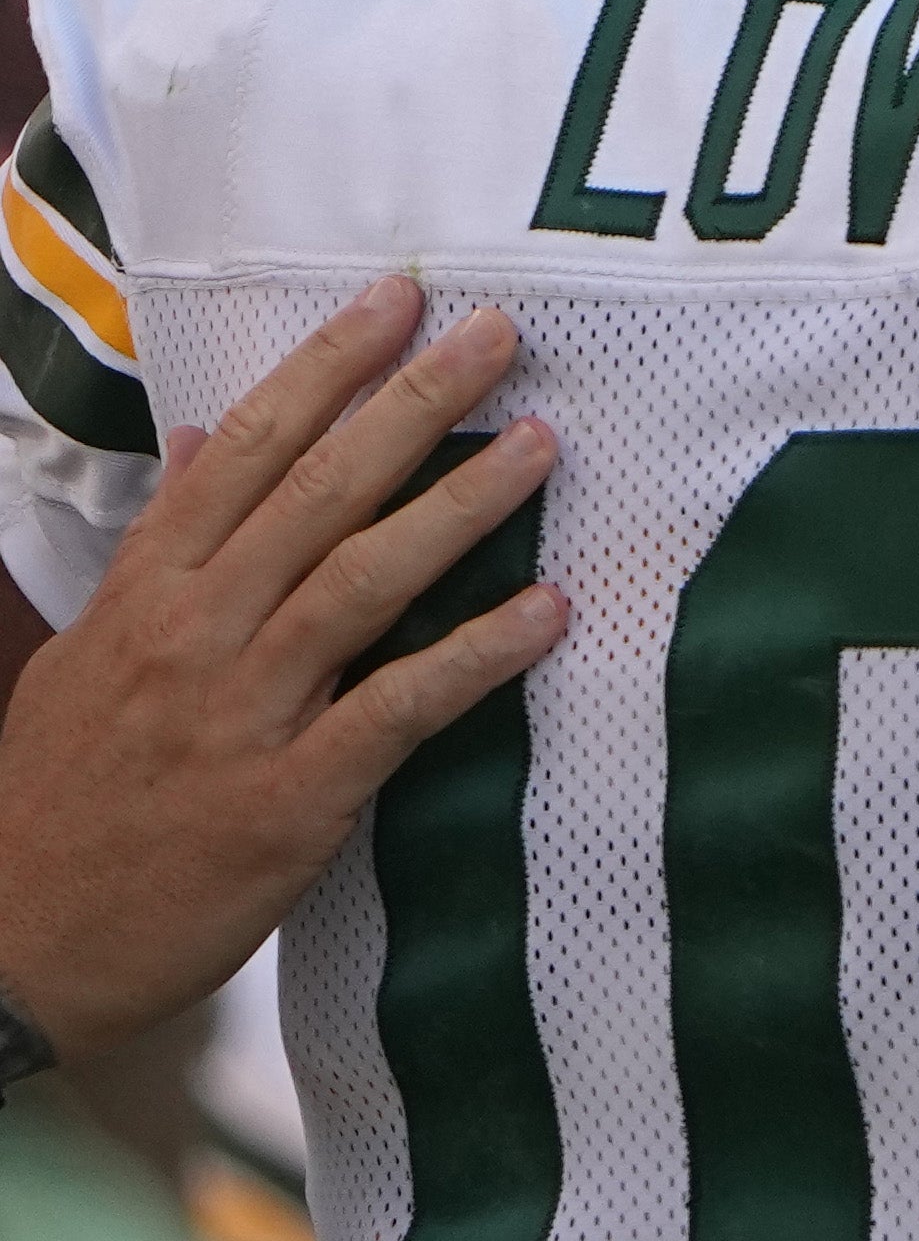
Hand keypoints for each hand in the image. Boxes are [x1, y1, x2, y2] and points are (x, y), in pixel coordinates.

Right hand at [0, 283, 559, 1054]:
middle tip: (497, 334)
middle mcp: (194, 633)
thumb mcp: (85, 656)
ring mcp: (242, 714)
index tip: (395, 301)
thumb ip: (156, 552)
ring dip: (461, 505)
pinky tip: (545, 613)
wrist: (15, 939)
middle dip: (410, 402)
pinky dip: (474, 657)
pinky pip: (397, 709)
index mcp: (146, 591)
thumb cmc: (56, 802)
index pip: (243, 449)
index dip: (323, 368)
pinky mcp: (290, 801)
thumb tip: (196, 448)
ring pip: (363, 579)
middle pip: (314, 490)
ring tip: (542, 444)